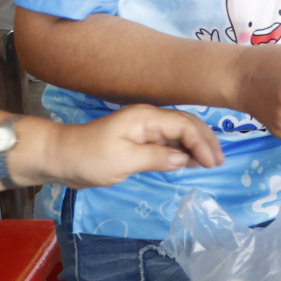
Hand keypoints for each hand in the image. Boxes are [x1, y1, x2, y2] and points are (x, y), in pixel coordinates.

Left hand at [24, 105, 222, 187]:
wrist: (60, 158)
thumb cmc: (90, 157)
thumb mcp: (123, 161)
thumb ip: (156, 158)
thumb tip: (184, 159)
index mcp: (147, 118)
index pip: (185, 125)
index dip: (202, 143)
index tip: (212, 163)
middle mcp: (149, 119)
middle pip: (187, 125)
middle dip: (206, 141)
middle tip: (220, 161)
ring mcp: (144, 130)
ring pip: (179, 133)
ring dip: (196, 146)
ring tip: (211, 162)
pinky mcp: (139, 142)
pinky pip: (168, 143)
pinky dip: (182, 151)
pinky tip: (190, 162)